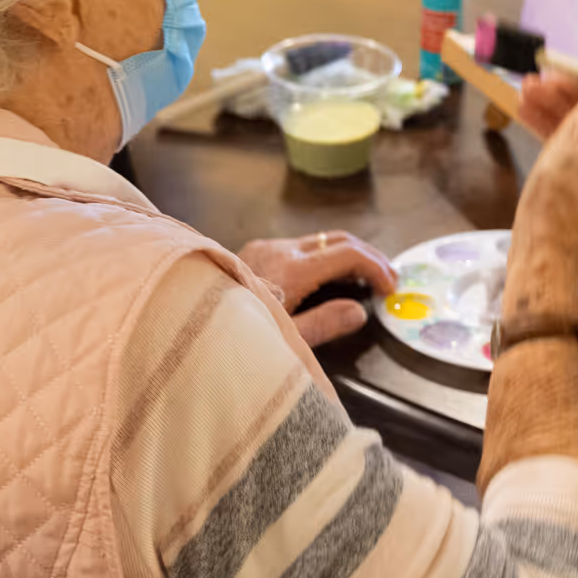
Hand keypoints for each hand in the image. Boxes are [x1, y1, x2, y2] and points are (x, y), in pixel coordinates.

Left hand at [239, 231, 396, 344]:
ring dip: (347, 254)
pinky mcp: (257, 250)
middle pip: (337, 239)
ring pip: (319, 240)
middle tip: (390, 279)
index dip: (375, 267)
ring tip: (367, 279)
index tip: (391, 287)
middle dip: (369, 256)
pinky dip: (325, 256)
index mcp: (291, 269)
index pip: (346, 254)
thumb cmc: (235, 334)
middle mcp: (281, 249)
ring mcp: (267, 246)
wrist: (186, 312)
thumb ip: (323, 324)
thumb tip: (360, 311)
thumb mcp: (283, 338)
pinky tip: (332, 278)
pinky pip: (301, 246)